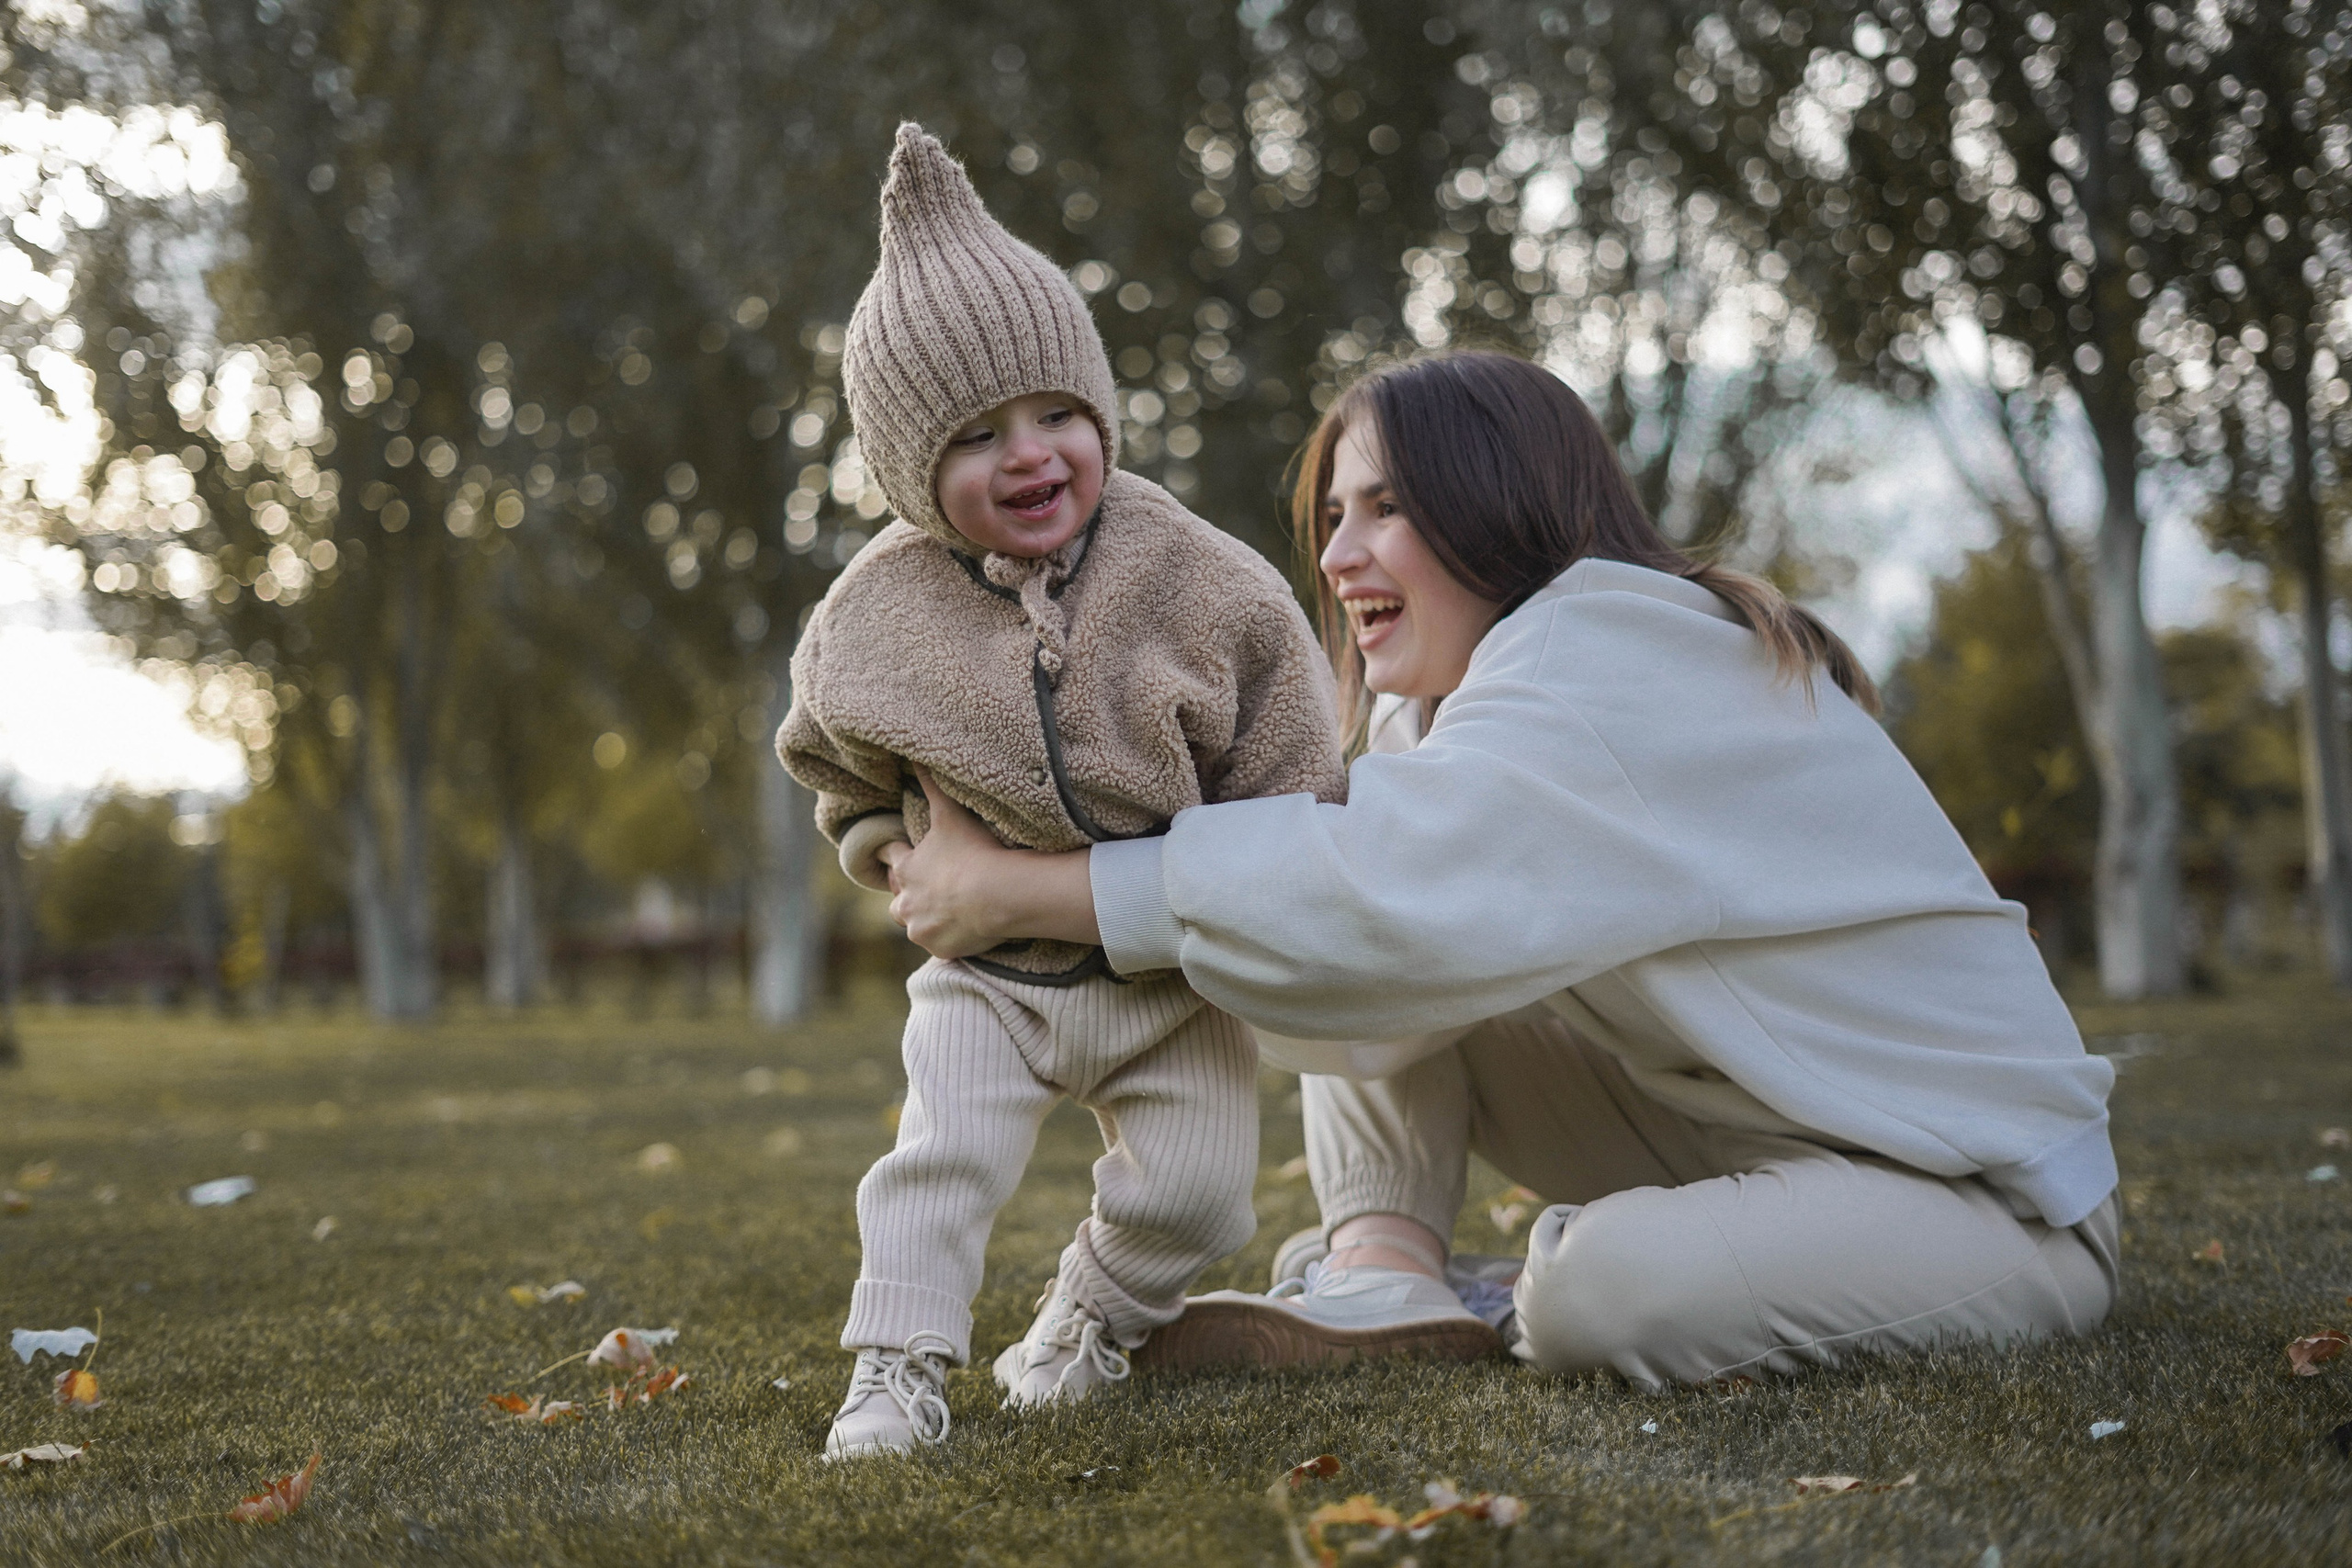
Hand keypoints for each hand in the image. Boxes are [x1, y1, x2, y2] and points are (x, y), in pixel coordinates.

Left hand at [881, 769, 1099, 955]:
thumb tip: (914, 755)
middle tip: (933, 890)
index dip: (896, 856)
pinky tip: (967, 930)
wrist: (998, 894)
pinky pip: (940, 946)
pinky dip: (949, 939)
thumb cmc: (974, 851)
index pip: (890, 860)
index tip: (898, 856)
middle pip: (899, 901)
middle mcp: (905, 902)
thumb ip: (931, 784)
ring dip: (927, 919)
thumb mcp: (949, 813)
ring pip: (916, 925)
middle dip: (910, 896)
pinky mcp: (940, 948)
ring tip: (951, 912)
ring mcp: (921, 928)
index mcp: (906, 869)